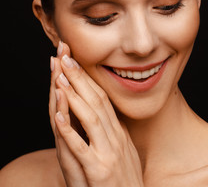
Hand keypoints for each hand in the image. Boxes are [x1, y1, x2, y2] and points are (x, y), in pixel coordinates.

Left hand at [49, 41, 143, 186]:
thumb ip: (113, 134)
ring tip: (60, 76)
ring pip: (91, 119)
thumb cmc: (125, 181)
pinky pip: (82, 149)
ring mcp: (108, 154)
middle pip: (97, 102)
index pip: (103, 99)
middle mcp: (116, 139)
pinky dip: (70, 131)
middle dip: (79, 78)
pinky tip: (59, 116)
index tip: (75, 61)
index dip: (88, 79)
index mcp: (119, 133)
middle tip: (66, 56)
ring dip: (74, 96)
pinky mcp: (99, 172)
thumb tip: (105, 116)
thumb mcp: (122, 152)